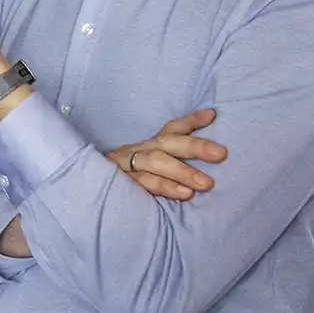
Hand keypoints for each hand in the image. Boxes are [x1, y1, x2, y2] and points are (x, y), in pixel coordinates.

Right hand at [107, 109, 228, 200]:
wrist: (91, 197)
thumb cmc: (132, 183)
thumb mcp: (155, 168)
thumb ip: (177, 160)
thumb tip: (208, 145)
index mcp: (148, 146)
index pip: (170, 129)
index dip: (191, 121)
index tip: (212, 115)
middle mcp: (137, 151)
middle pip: (166, 143)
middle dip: (195, 147)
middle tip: (221, 154)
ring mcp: (126, 166)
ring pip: (155, 162)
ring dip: (182, 171)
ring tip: (207, 183)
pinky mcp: (120, 183)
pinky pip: (143, 183)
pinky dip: (165, 187)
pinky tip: (184, 194)